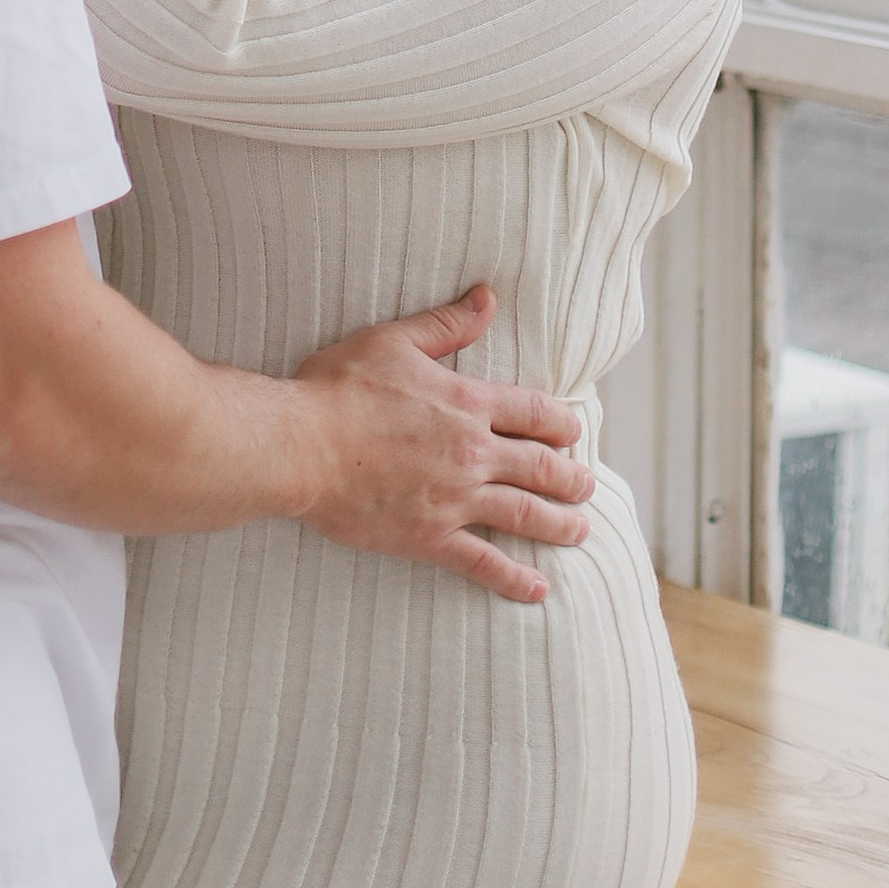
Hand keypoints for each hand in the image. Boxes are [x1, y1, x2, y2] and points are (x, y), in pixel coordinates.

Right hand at [292, 284, 591, 606]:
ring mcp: (455, 499)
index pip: (534, 413)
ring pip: (525, 514)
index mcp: (467, 403)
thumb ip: (447, 324)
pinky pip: (484, 562)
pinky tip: (538, 590)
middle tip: (587, 486)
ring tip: (581, 531)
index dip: (561, 424)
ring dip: (560, 525)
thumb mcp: (394, 341)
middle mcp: (472, 452)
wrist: (301, 446)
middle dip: (571, 478)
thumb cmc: (339, 388)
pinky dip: (515, 579)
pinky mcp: (431, 538)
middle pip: (541, 467)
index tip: (574, 434)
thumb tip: (487, 297)